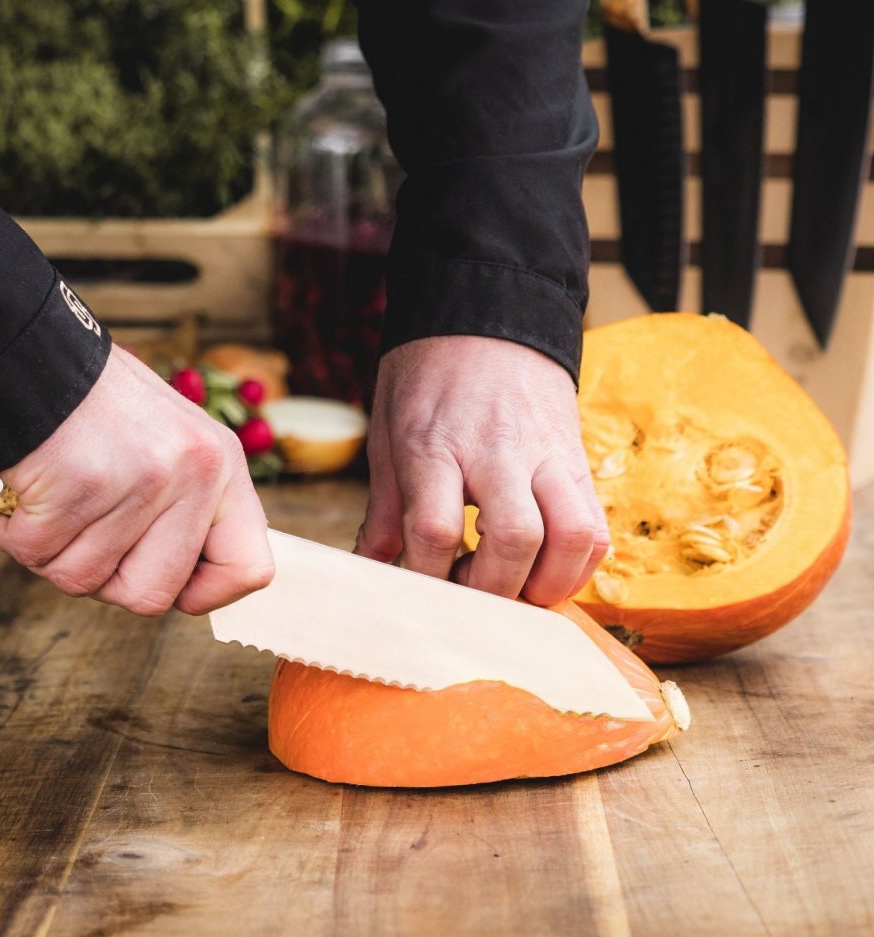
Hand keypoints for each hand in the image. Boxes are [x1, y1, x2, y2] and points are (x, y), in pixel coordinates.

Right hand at [0, 345, 272, 614]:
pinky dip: (11, 533)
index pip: (250, 569)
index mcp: (223, 466)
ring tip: (48, 500)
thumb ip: (186, 509)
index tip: (167, 580)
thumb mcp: (170, 444)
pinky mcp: (81, 484)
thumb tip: (185, 585)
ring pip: (85, 580)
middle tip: (82, 537)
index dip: (205, 593)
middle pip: (153, 596)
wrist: (27, 351)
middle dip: (105, 580)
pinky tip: (16, 493)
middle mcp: (194, 474)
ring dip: (50, 552)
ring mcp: (141, 481)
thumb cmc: (93, 409)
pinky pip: (38, 553)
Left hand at [355, 336, 608, 604]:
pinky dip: (577, 565)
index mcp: (436, 445)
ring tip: (514, 585)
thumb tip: (371, 566)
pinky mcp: (576, 462)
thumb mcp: (388, 433)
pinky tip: (545, 568)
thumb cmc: (428, 376)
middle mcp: (497, 452)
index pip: (436, 530)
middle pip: (515, 540)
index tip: (423, 586)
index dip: (428, 576)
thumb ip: (385, 508)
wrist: (487, 315)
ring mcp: (545, 456)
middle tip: (471, 590)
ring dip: (547, 583)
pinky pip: (596, 527)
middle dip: (493, 589)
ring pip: (572, 537)